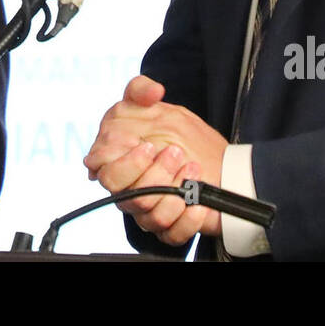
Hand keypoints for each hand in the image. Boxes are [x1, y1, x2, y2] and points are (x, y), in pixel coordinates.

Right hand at [83, 75, 226, 243]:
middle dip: (154, 174)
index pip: (104, 172)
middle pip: (126, 196)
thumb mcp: (163, 108)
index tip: (148, 147)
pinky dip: (188, 218)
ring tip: (193, 170)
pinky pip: (171, 234)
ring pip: (150, 216)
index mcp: (118, 161)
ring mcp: (148, 210)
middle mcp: (130, 189)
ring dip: (176, 191)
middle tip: (175, 153)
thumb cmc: (185, 139)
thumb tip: (152, 91)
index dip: (126, 162)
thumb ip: (141, 91)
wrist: (220, 167)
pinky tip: (198, 201)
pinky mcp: (168, 228)